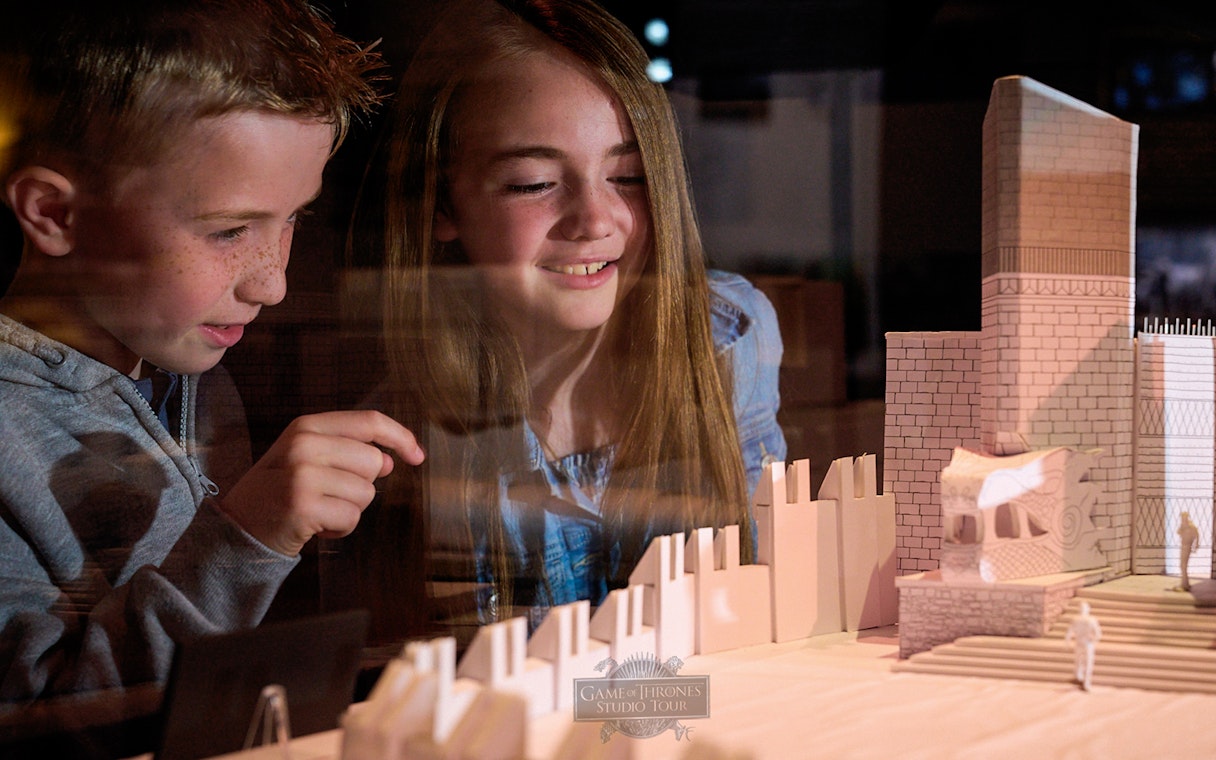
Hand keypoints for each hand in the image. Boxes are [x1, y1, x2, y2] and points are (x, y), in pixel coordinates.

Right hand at [219, 410, 424, 555]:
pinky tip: (316, 527)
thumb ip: (348, 452)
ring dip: (349, 509)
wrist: (236, 528)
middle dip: (362, 485)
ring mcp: (302, 476)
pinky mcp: (303, 507)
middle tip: (329, 494)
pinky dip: (341, 529)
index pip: (370, 422)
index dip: (401, 437)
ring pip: (366, 493)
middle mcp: (304, 445)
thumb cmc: (278, 491)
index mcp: (306, 426)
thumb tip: (390, 460)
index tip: (417, 455)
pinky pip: (352, 518)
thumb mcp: (307, 459)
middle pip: (374, 462)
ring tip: (318, 509)